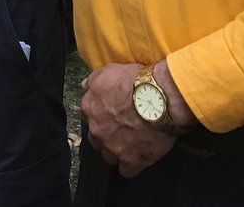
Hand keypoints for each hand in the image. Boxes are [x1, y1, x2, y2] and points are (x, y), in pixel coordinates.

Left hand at [81, 63, 177, 177]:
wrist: (159, 98)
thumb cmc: (134, 81)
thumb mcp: (108, 71)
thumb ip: (93, 80)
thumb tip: (84, 86)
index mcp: (90, 108)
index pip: (87, 117)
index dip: (99, 117)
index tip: (111, 115)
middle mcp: (97, 130)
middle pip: (96, 139)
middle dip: (106, 136)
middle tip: (121, 130)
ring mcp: (113, 148)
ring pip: (109, 157)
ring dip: (117, 152)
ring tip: (131, 145)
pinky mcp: (131, 161)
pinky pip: (126, 171)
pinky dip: (131, 166)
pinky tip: (138, 159)